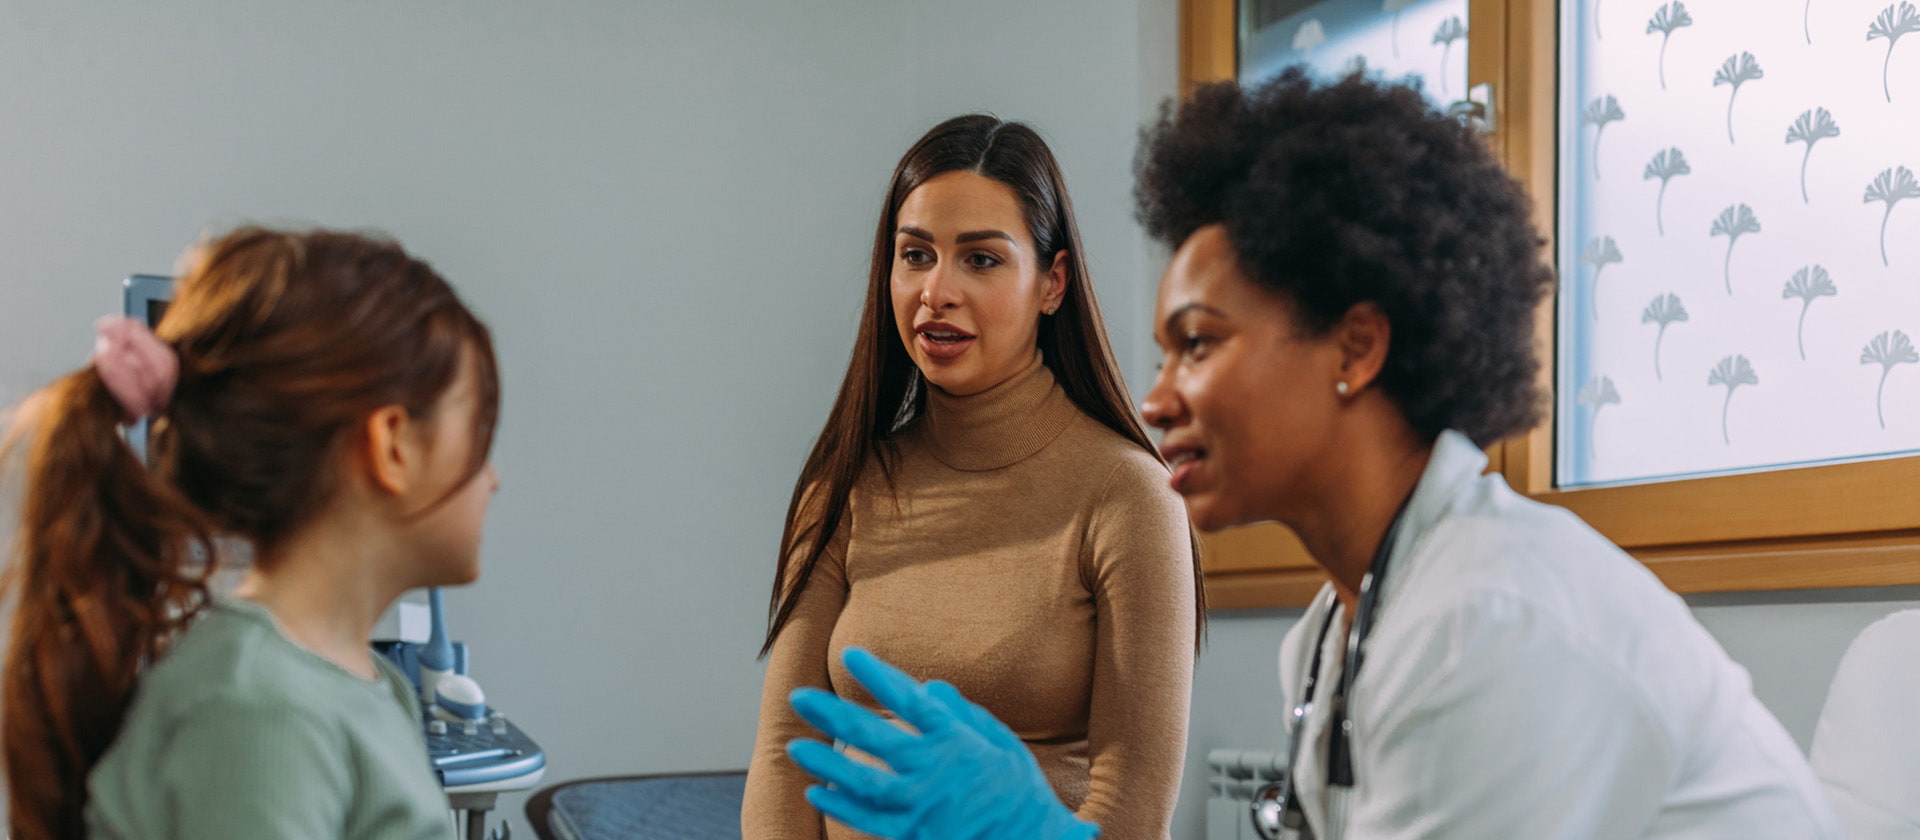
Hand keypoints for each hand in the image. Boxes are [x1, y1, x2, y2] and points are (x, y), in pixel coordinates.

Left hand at [786, 648, 1099, 839]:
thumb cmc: (1019, 794)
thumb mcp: (1004, 745)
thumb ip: (965, 715)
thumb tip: (931, 686)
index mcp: (958, 743)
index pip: (911, 701)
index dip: (879, 676)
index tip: (850, 654)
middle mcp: (935, 772)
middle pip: (875, 738)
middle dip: (833, 715)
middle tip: (798, 697)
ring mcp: (922, 808)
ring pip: (863, 783)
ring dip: (826, 763)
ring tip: (795, 747)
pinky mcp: (913, 837)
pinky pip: (870, 822)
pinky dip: (842, 808)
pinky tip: (817, 793)